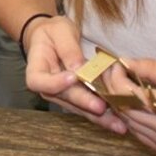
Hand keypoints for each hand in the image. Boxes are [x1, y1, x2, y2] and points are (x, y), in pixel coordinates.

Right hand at [21, 16, 126, 134]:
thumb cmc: (53, 32)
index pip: (39, 82)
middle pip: (64, 97)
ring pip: (79, 108)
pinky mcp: (76, 98)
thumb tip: (78, 69)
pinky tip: (119, 121)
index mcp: (36, 69)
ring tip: (118, 124)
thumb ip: (68, 49)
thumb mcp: (60, 31)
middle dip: (84, 102)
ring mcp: (62, 95)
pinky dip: (104, 115)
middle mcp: (47, 88)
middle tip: (101, 107)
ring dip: (98, 117)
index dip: (55, 83)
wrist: (52, 37)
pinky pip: (88, 108)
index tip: (72, 77)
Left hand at [102, 57, 155, 154]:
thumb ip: (151, 69)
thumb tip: (124, 62)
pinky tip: (133, 103)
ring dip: (120, 104)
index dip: (116, 79)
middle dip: (114, 90)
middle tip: (113, 72)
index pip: (130, 96)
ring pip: (130, 124)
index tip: (115, 65)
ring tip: (121, 84)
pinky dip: (132, 118)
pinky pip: (140, 134)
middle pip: (126, 111)